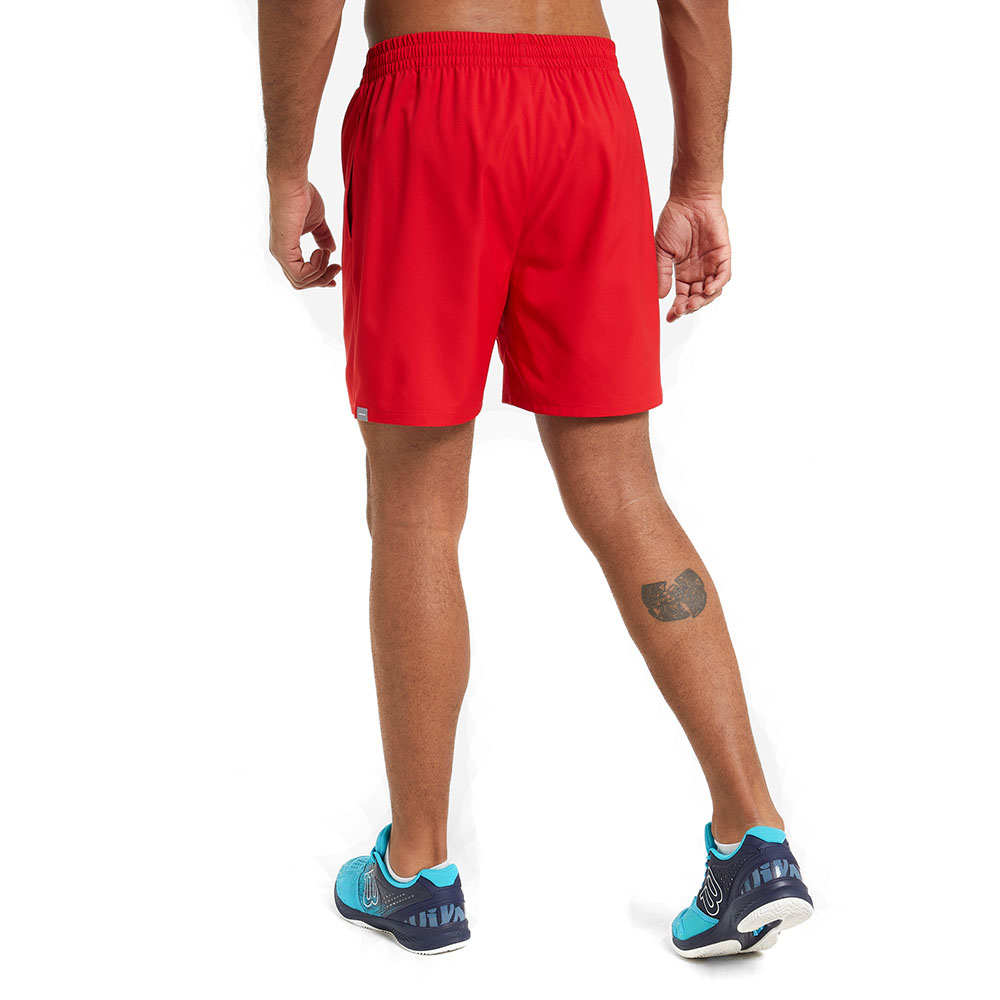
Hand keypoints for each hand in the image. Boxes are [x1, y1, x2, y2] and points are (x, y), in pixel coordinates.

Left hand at [268, 180, 340, 288]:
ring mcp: (280, 253)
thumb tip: (331, 249)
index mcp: (287, 249)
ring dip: (321, 272)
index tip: (336, 272)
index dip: (319, 278)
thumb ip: (323, 237)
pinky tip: (321, 251)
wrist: (293, 183)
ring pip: (301, 281)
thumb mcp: (317, 222)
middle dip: (322, 279)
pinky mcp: (283, 251)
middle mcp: (280, 253)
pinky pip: (301, 274)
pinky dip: (316, 267)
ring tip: (327, 254)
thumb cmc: (302, 196)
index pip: (300, 275)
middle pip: (301, 283)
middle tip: (337, 268)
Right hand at [655, 194, 730, 321]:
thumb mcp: (662, 251)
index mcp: (684, 272)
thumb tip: (661, 296)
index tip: (670, 318)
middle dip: (690, 307)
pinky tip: (708, 290)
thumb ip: (662, 273)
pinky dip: (717, 285)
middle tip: (681, 310)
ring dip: (703, 300)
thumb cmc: (674, 221)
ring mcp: (712, 264)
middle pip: (697, 297)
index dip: (677, 309)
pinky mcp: (723, 255)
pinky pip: (724, 276)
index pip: (682, 296)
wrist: (689, 199)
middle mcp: (699, 271)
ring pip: (712, 291)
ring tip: (692, 303)